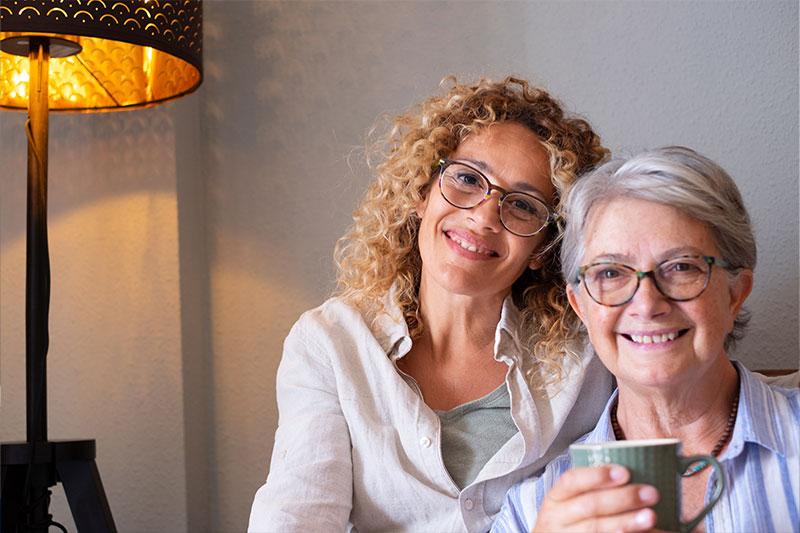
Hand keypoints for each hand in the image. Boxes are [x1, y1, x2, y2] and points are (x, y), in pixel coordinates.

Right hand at [532, 465, 658, 531]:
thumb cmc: (572, 517)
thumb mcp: (571, 500)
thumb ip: (593, 489)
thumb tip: (630, 476)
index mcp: (556, 498)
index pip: (572, 481)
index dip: (597, 475)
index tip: (624, 472)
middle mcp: (559, 518)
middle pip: (590, 506)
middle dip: (622, 498)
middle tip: (650, 493)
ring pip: (598, 529)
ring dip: (627, 521)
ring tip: (651, 515)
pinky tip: (646, 532)